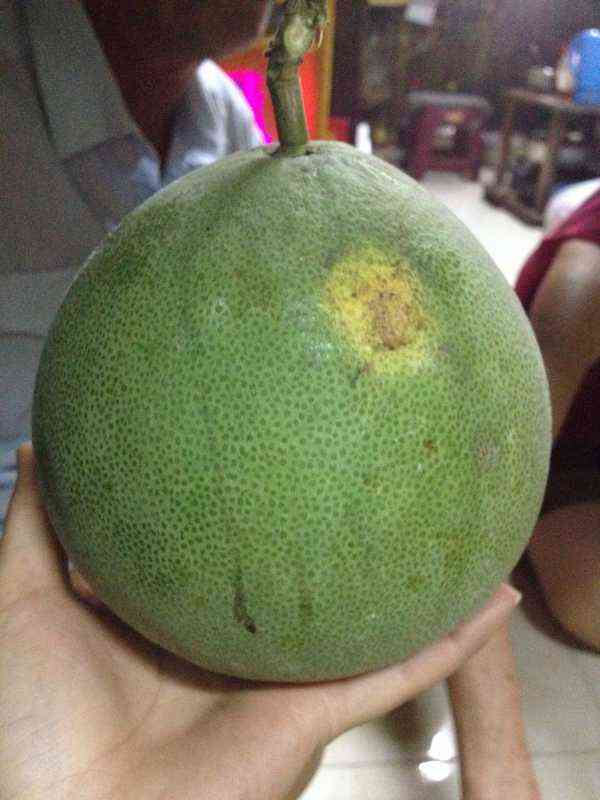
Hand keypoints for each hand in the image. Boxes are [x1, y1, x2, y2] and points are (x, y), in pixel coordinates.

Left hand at [0, 444, 520, 799]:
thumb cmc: (32, 717)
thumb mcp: (25, 598)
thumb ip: (39, 523)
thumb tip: (38, 446)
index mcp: (190, 614)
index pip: (243, 547)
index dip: (270, 500)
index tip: (294, 446)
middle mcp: (246, 642)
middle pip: (318, 582)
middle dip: (355, 536)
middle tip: (388, 472)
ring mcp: (289, 676)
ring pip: (375, 623)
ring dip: (424, 584)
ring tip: (464, 530)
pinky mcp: (319, 711)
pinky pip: (398, 670)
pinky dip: (451, 639)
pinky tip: (493, 598)